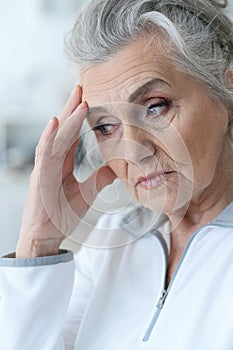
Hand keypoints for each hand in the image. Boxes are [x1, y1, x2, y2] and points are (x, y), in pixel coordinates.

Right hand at [16, 86, 115, 257]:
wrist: (46, 236)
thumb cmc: (60, 216)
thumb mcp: (85, 195)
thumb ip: (98, 180)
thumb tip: (114, 169)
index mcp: (61, 164)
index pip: (71, 136)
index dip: (78, 118)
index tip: (88, 101)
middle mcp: (51, 162)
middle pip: (62, 131)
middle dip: (71, 109)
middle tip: (81, 88)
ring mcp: (43, 168)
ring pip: (55, 138)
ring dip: (66, 119)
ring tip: (77, 100)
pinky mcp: (38, 178)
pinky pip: (43, 154)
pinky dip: (49, 138)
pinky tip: (55, 122)